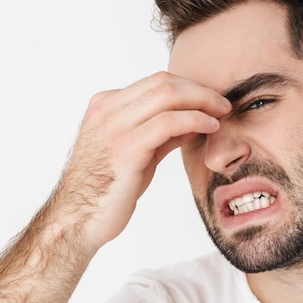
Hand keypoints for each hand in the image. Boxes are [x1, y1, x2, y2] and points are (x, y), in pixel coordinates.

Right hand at [50, 71, 229, 251]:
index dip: (189, 87)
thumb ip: (160, 133)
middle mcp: (107, 110)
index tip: (211, 100)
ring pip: (167, 94)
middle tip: (223, 103)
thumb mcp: (136, 152)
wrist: (78, 220)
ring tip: (222, 112)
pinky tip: (211, 126)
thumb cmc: (107, 190)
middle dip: (200, 90)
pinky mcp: (126, 147)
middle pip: (163, 82)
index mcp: (105, 105)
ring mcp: (114, 127)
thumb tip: (194, 120)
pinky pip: (169, 122)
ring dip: (202, 100)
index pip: (155, 82)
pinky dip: (195, 119)